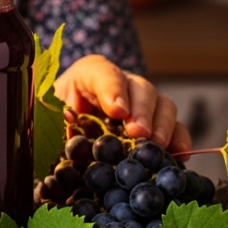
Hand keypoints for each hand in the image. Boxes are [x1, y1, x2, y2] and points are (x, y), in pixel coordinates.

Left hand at [52, 54, 191, 155]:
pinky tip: (179, 155)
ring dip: (162, 125)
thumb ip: (55, 118)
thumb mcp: (48, 117)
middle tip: (138, 133)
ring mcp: (142, 105)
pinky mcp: (156, 127)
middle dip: (141, 110)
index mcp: (88, 76)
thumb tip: (66, 125)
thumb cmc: (54, 123)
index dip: (112, 89)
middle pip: (140, 88)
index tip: (117, 111)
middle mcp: (121, 85)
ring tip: (156, 145)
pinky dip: (179, 140)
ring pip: (162, 105)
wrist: (63, 138)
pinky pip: (175, 129)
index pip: (102, 73)